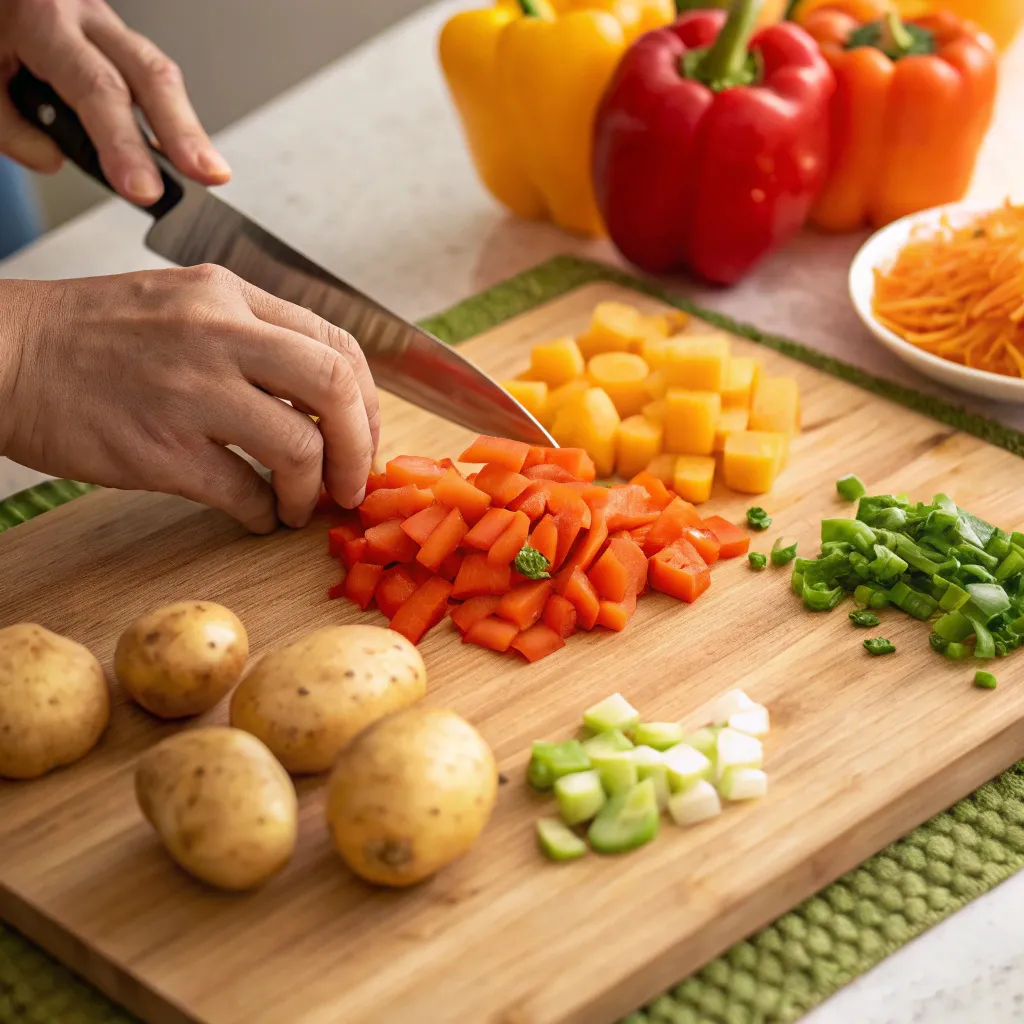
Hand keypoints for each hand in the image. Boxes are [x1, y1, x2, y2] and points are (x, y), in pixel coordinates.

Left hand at [0, 0, 228, 203]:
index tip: (142, 190)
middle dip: (184, 132)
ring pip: (159, 73)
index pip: (97, 89)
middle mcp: (82, 13)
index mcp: (42, 20)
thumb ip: (12, 129)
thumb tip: (57, 159)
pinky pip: (147, 74)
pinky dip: (167, 114)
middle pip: (151, 74)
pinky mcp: (112, 37)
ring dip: (187, 127)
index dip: (125, 144)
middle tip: (208, 175)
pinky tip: (178, 147)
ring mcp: (103, 22)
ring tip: (207, 170)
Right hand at [0, 265, 381, 532]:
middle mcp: (217, 334)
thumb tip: (322, 400)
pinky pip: (243, 492)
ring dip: (312, 491)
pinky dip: (262, 514)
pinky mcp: (158, 448)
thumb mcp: (181, 304)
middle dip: (358, 447)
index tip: (363, 435)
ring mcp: (189, 391)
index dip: (366, 401)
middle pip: (335, 389)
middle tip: (351, 483)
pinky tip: (256, 517)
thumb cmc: (91, 336)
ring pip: (298, 447)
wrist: (1, 352)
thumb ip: (252, 337)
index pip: (337, 343)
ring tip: (299, 506)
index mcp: (229, 295)